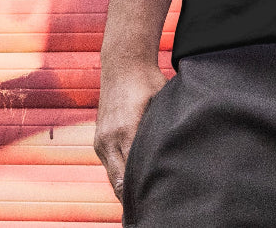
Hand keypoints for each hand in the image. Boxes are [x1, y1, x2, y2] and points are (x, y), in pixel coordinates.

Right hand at [94, 63, 168, 203]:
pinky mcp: (99, 138)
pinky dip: (118, 176)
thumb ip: (163, 128)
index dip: (141, 190)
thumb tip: (176, 149)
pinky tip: (131, 186)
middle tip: (149, 211)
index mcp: (126, 129)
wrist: (123, 63)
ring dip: (124, 189)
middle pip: (119, 181)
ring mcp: (101, 139)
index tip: (153, 204)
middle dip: (132, 197)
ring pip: (112, 176)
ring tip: (141, 204)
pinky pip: (108, 165)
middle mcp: (109, 138)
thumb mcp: (161, 102)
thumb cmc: (148, 80)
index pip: (131, 172)